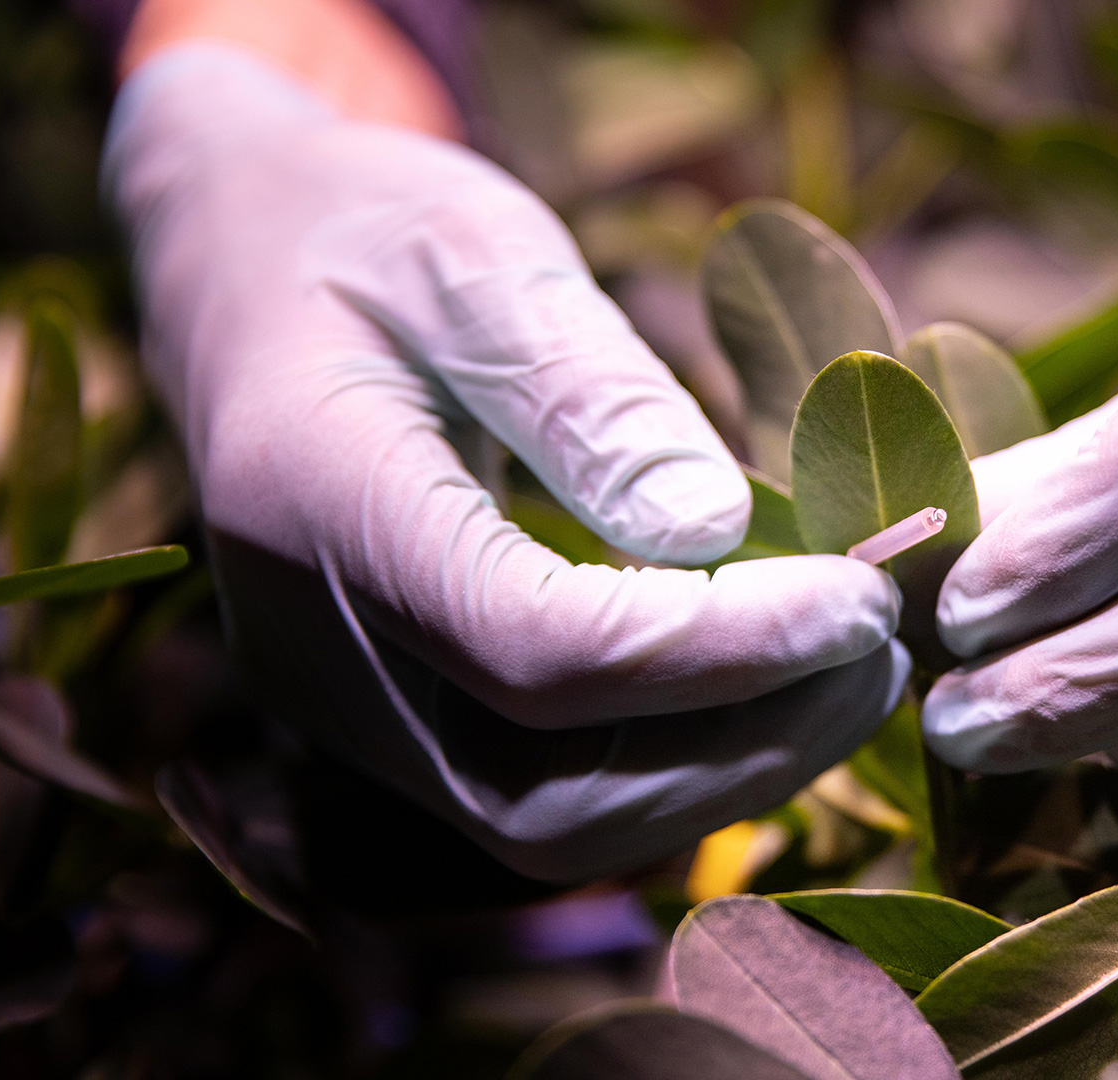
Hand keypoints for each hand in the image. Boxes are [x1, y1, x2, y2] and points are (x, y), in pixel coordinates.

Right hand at [107, 45, 903, 881]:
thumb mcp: (476, 257)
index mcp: (314, 506)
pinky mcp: (391, 724)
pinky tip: (766, 684)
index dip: (721, 648)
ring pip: (552, 828)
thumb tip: (713, 526)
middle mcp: (315, 651)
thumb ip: (584, 392)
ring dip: (725, 773)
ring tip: (849, 669)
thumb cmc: (361, 231)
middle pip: (548, 795)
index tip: (863, 596)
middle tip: (878, 649)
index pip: (539, 652)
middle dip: (744, 744)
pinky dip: (674, 765)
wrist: (238, 265)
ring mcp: (345, 707)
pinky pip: (542, 799)